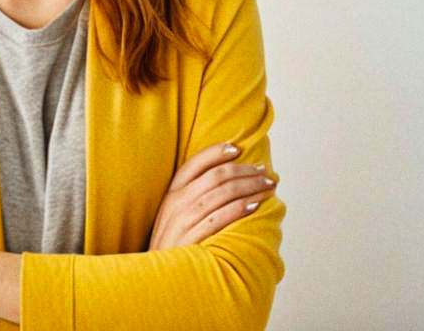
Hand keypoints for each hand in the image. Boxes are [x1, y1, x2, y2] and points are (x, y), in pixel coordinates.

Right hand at [148, 142, 277, 250]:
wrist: (155, 276)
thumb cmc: (171, 243)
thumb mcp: (172, 214)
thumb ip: (191, 197)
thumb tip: (225, 180)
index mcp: (172, 192)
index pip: (195, 163)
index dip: (217, 152)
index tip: (238, 148)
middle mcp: (177, 202)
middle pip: (216, 177)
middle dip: (244, 171)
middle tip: (264, 172)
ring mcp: (184, 220)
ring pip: (223, 194)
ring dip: (249, 187)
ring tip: (268, 187)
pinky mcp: (193, 238)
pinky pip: (220, 218)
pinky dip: (239, 209)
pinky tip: (255, 206)